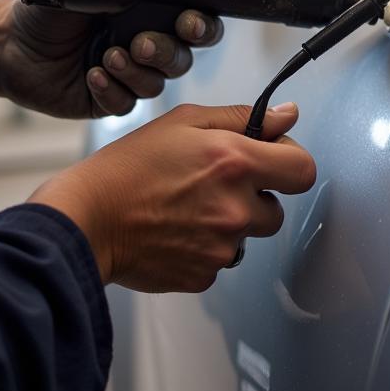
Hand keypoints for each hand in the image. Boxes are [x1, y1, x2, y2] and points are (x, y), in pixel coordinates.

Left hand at [0, 0, 222, 116]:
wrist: (9, 42)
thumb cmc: (52, 8)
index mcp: (153, 15)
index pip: (197, 21)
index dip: (203, 23)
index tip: (189, 17)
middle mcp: (148, 46)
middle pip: (185, 56)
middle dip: (171, 50)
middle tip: (146, 42)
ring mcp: (132, 75)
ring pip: (157, 81)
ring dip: (136, 69)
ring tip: (109, 54)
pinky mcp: (112, 99)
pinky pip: (127, 102)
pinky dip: (112, 89)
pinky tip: (93, 74)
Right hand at [30, 102, 315, 291]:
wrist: (85, 220)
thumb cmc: (128, 168)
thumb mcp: (184, 122)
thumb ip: (242, 118)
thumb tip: (288, 115)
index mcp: (236, 163)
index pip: (303, 170)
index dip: (290, 163)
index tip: (270, 161)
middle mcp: (236, 209)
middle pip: (276, 210)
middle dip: (255, 199)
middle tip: (213, 187)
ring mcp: (222, 248)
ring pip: (247, 237)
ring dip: (229, 225)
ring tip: (186, 210)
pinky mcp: (204, 275)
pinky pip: (220, 261)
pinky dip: (204, 249)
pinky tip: (174, 232)